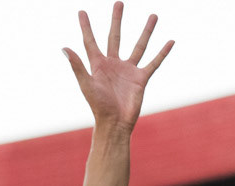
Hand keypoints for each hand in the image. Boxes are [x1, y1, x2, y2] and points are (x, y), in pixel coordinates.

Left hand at [64, 5, 172, 132]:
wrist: (115, 124)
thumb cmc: (99, 107)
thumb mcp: (87, 84)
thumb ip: (77, 66)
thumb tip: (64, 48)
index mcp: (98, 65)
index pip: (90, 41)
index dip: (85, 27)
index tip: (81, 12)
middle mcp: (113, 65)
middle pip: (115, 36)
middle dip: (117, 20)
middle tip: (119, 3)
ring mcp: (128, 71)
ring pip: (139, 45)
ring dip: (146, 31)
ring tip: (153, 16)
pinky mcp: (141, 78)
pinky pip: (153, 62)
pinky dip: (162, 53)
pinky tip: (170, 41)